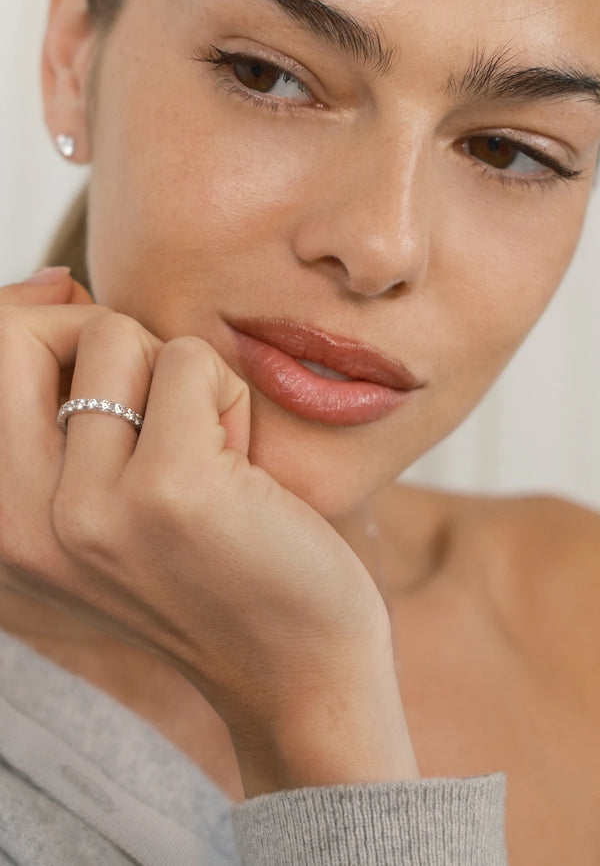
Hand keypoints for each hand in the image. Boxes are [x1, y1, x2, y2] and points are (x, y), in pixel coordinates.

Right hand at [0, 270, 419, 793]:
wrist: (294, 664)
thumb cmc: (210, 563)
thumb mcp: (103, 494)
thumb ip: (61, 399)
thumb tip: (56, 281)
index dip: (33, 319)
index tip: (91, 329)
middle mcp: (19, 523)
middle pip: (17, 334)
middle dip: (98, 333)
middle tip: (158, 396)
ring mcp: (89, 510)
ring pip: (116, 335)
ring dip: (177, 377)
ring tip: (209, 452)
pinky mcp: (168, 492)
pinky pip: (189, 361)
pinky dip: (228, 396)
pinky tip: (245, 469)